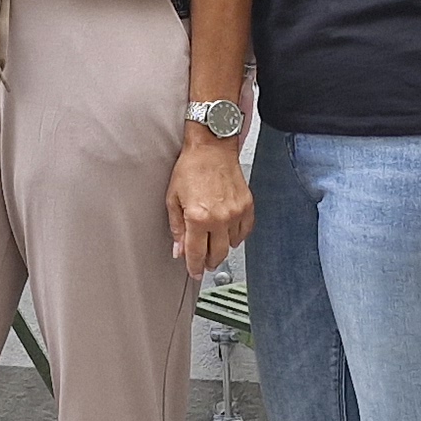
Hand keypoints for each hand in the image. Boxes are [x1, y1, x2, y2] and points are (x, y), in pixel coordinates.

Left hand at [167, 134, 251, 277]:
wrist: (212, 148)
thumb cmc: (191, 168)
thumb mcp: (173, 198)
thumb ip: (176, 228)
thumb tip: (179, 249)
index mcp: (198, 217)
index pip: (196, 253)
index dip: (194, 267)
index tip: (194, 272)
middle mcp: (219, 218)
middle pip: (216, 255)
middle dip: (208, 262)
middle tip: (203, 262)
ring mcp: (236, 213)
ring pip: (231, 245)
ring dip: (221, 248)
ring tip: (213, 243)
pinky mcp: (247, 206)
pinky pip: (244, 232)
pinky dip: (236, 236)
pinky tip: (227, 232)